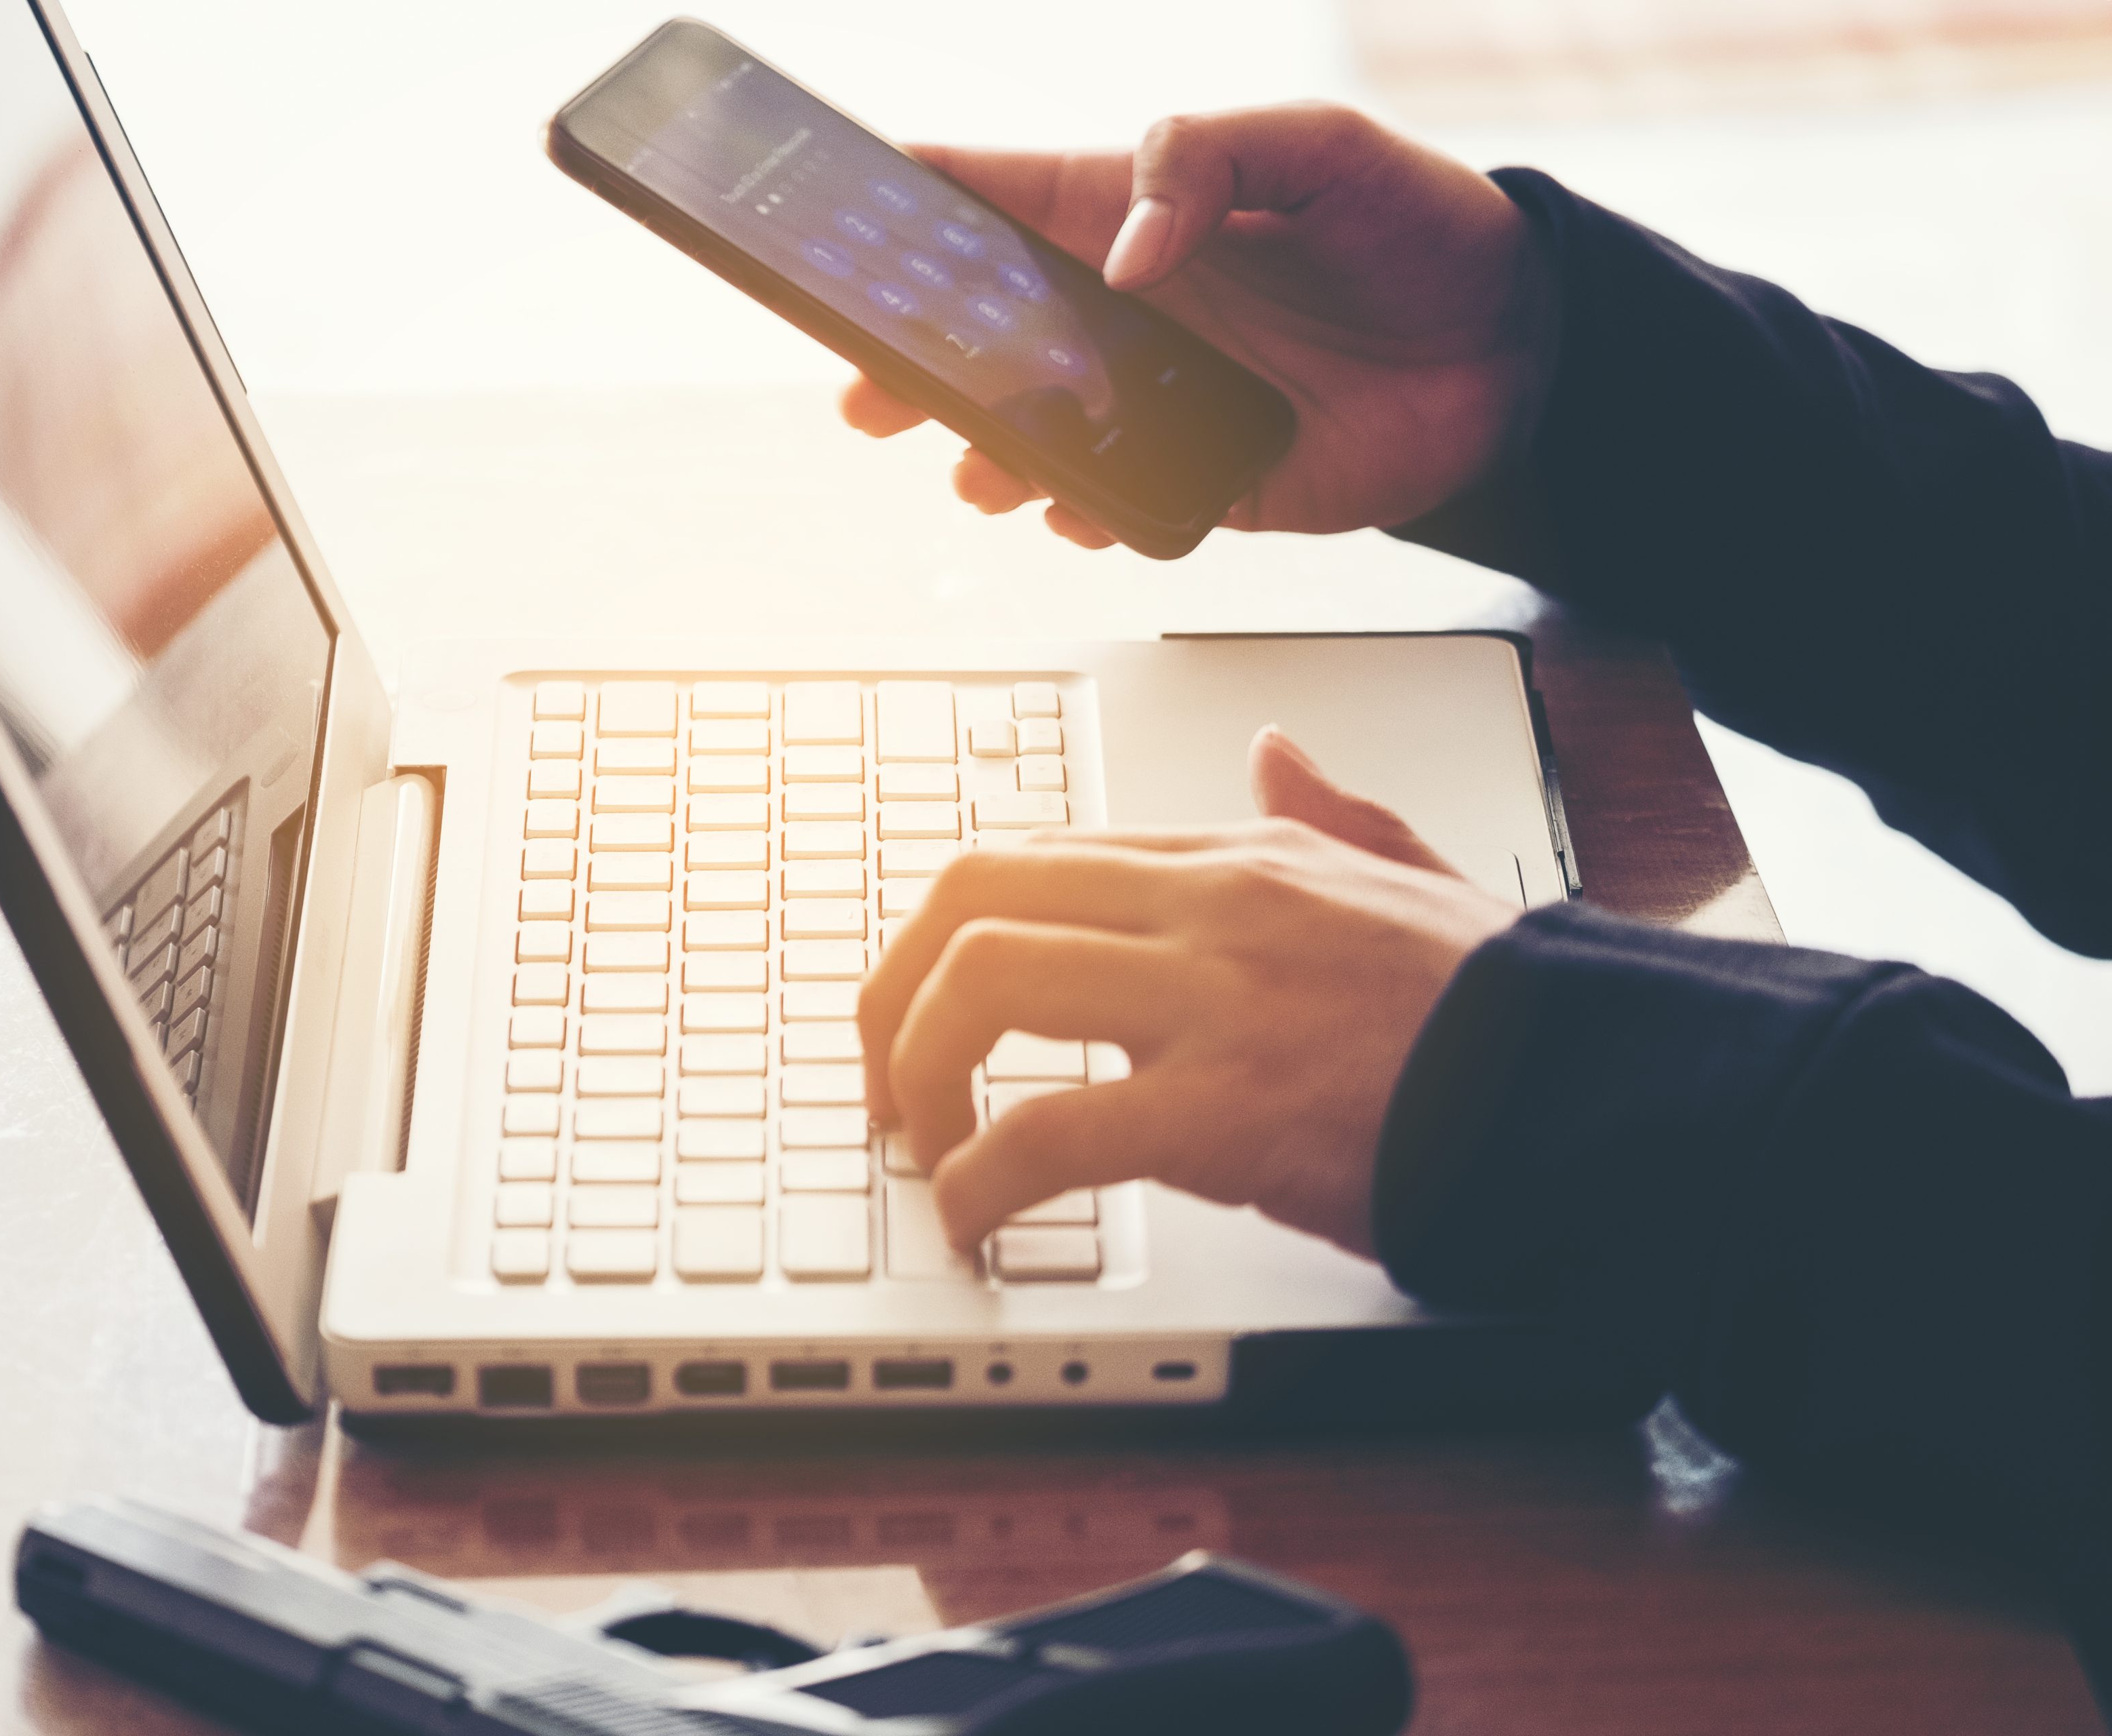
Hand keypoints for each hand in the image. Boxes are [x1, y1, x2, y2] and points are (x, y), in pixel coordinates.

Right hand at [840, 105, 1555, 546]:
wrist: (1522, 351)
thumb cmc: (1422, 227)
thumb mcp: (1320, 147)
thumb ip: (1204, 161)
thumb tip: (1123, 254)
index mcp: (1130, 213)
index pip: (989, 198)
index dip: (901, 203)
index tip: (829, 222)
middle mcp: (1124, 309)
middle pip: (977, 332)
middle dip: (906, 362)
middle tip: (866, 393)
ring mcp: (1155, 398)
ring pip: (1030, 431)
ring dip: (985, 453)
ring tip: (978, 468)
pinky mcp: (1202, 478)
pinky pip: (1113, 505)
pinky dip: (1080, 513)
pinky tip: (1073, 509)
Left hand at [856, 728, 1518, 1255]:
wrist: (1594, 1089)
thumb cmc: (1503, 1010)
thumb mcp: (1415, 877)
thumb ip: (1337, 813)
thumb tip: (1275, 749)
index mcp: (1243, 856)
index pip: (1040, 856)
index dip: (946, 933)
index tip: (925, 1007)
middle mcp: (1211, 906)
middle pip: (974, 892)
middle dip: (893, 987)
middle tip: (885, 1080)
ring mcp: (1214, 1002)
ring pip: (986, 981)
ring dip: (918, 1073)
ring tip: (924, 1151)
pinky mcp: (1227, 1111)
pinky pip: (1047, 1130)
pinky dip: (981, 1179)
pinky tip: (974, 1221)